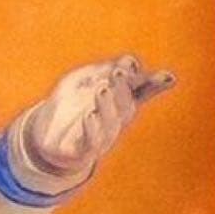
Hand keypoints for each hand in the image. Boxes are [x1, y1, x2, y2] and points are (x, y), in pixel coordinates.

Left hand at [22, 55, 174, 177]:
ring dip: (106, 105)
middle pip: (124, 106)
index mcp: (118, 102)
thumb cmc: (70, 105)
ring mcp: (100, 137)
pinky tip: (89, 116)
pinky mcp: (81, 151)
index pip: (140, 91)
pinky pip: (90, 143)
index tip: (167, 76)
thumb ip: (105, 71)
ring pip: (108, 124)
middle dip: (122, 89)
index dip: (153, 84)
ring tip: (102, 89)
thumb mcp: (83, 81)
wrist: (47, 138)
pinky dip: (91, 129)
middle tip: (118, 72)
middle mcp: (114, 121)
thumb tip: (131, 62)